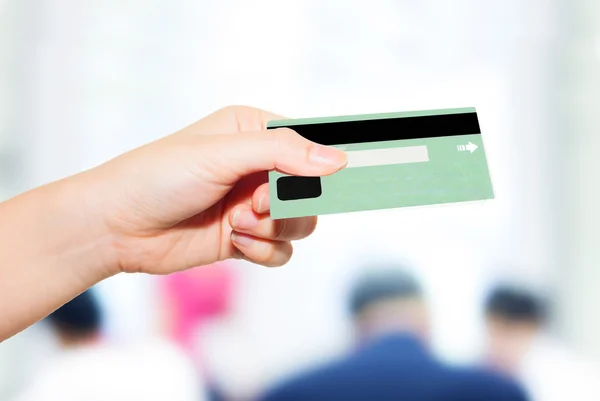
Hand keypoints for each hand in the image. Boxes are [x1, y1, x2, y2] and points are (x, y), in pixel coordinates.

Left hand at [89, 106, 346, 273]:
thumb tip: (337, 160)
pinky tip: (234, 242)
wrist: (117, 227)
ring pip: (301, 223)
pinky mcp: (245, 238)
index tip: (330, 180)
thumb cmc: (159, 176)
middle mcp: (258, 167)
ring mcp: (252, 205)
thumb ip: (282, 153)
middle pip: (312, 190)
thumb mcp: (222, 154)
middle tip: (253, 205)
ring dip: (274, 228)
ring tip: (238, 224)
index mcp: (254, 131)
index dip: (322, 164)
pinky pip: (282, 251)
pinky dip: (263, 251)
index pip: (309, 143)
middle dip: (287, 204)